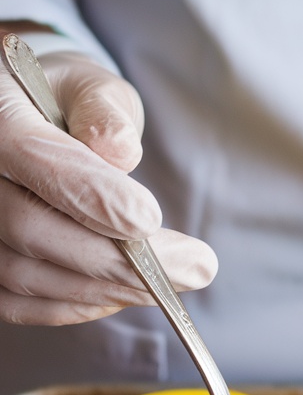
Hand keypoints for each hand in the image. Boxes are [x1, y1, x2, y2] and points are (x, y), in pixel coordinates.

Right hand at [0, 48, 216, 324]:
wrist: (28, 127)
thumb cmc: (66, 105)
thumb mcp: (90, 87)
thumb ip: (104, 111)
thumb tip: (119, 151)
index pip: (32, 157)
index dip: (92, 195)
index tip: (152, 220)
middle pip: (29, 229)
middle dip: (115, 260)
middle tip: (192, 269)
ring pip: (25, 275)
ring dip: (105, 289)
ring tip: (169, 285)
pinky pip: (18, 303)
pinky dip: (75, 307)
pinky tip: (123, 294)